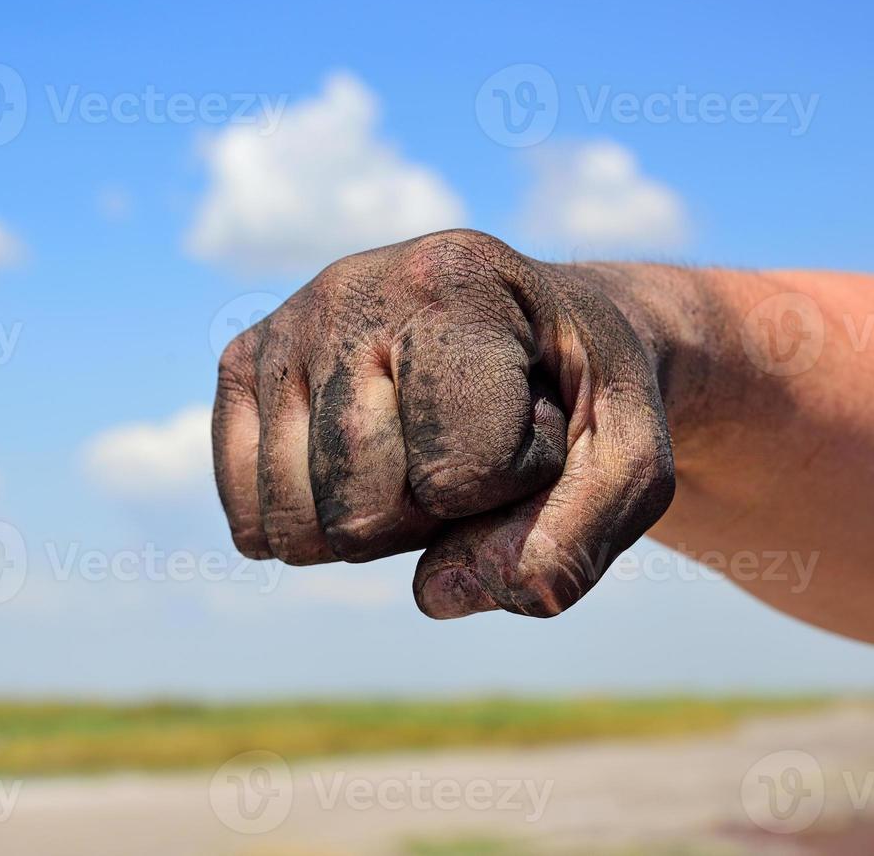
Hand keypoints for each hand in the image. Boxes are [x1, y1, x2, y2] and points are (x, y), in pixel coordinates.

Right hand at [213, 230, 674, 618]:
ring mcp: (288, 322)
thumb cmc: (586, 393)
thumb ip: (571, 543)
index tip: (538, 422)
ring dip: (373, 526)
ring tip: (419, 450)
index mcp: (457, 278)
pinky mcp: (244, 361)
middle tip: (474, 447)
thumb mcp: (629, 463)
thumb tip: (434, 595)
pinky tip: (358, 474)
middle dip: (434, 518)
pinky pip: (249, 513)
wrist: (541, 325)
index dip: (515, 483)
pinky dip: (311, 529)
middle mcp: (353, 284)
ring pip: (297, 525)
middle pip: (362, 511)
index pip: (458, 473)